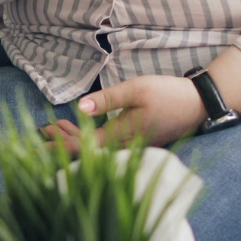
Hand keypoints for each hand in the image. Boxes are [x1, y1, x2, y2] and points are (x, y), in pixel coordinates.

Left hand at [42, 75, 207, 152]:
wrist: (199, 103)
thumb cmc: (168, 93)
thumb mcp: (136, 90)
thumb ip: (107, 99)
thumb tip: (80, 108)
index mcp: (121, 136)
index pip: (82, 147)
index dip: (59, 144)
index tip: (40, 139)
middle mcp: (125, 147)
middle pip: (85, 151)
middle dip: (61, 141)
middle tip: (41, 131)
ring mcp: (132, 146)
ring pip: (95, 147)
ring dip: (74, 138)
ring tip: (55, 126)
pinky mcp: (137, 142)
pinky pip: (106, 143)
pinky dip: (89, 136)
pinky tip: (81, 126)